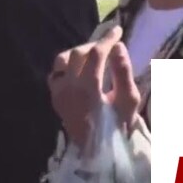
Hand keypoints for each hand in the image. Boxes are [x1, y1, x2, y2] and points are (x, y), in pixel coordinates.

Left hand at [49, 26, 140, 153]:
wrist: (99, 152)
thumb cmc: (118, 126)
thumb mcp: (128, 100)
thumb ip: (123, 72)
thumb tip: (118, 47)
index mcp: (88, 89)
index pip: (96, 54)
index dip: (107, 39)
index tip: (118, 30)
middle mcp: (68, 88)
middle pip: (77, 53)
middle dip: (94, 45)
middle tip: (109, 45)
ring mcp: (57, 93)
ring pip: (61, 60)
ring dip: (78, 53)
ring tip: (94, 56)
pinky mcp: (54, 97)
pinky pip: (56, 73)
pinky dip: (67, 66)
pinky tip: (81, 69)